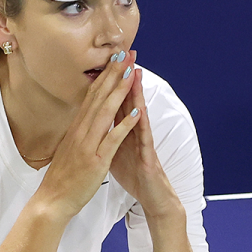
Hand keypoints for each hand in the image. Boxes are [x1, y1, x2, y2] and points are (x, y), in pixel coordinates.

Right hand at [33, 54, 140, 220]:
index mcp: (77, 127)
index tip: (115, 58)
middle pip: (99, 96)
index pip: (92, 94)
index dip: (104, 75)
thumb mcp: (70, 146)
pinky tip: (136, 112)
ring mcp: (88, 144)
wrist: (52, 201)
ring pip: (106, 112)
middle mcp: (81, 131)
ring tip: (132, 73)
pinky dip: (124, 125)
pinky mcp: (96, 160)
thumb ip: (79, 131)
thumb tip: (84, 116)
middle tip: (126, 53)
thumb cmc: (63, 176)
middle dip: (113, 73)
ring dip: (120, 91)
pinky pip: (112, 139)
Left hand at [110, 51, 182, 217]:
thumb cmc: (135, 175)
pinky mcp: (147, 156)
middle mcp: (134, 132)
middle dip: (125, 78)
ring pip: (138, 114)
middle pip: (128, 101)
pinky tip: (140, 111)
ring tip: (134, 72)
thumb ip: (110, 133)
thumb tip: (99, 121)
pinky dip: (141, 124)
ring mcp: (142, 143)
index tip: (107, 61)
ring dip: (136, 93)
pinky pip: (143, 138)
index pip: (115, 102)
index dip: (111, 82)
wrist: (152, 197)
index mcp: (123, 130)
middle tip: (124, 55)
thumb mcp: (116, 150)